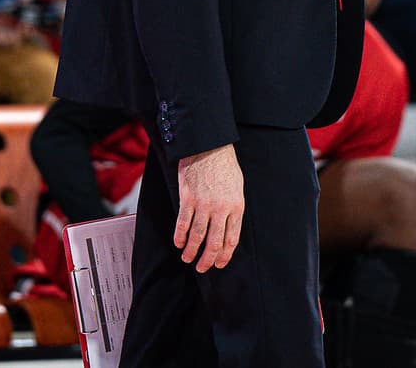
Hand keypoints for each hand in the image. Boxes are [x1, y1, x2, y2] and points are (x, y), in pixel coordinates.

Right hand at [176, 144, 243, 271]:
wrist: (209, 146)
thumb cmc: (224, 165)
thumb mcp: (237, 187)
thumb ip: (233, 208)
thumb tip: (228, 228)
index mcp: (236, 207)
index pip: (231, 240)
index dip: (225, 256)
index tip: (219, 264)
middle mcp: (221, 209)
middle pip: (214, 243)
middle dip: (208, 260)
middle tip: (202, 268)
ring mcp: (203, 205)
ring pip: (197, 236)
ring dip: (191, 251)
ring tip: (187, 259)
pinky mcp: (187, 199)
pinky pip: (182, 223)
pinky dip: (179, 236)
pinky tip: (178, 243)